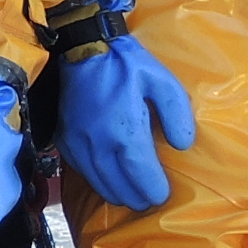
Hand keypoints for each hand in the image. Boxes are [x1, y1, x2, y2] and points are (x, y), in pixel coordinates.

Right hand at [58, 31, 196, 209]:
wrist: (82, 47)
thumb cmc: (125, 63)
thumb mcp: (161, 79)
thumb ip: (176, 112)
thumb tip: (183, 145)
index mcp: (125, 131)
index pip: (141, 175)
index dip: (154, 190)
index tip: (163, 195)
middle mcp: (99, 144)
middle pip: (119, 187)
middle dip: (137, 197)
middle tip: (149, 200)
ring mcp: (78, 144)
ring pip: (99, 183)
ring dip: (117, 194)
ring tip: (131, 196)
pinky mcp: (64, 140)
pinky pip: (82, 171)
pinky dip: (97, 180)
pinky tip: (108, 178)